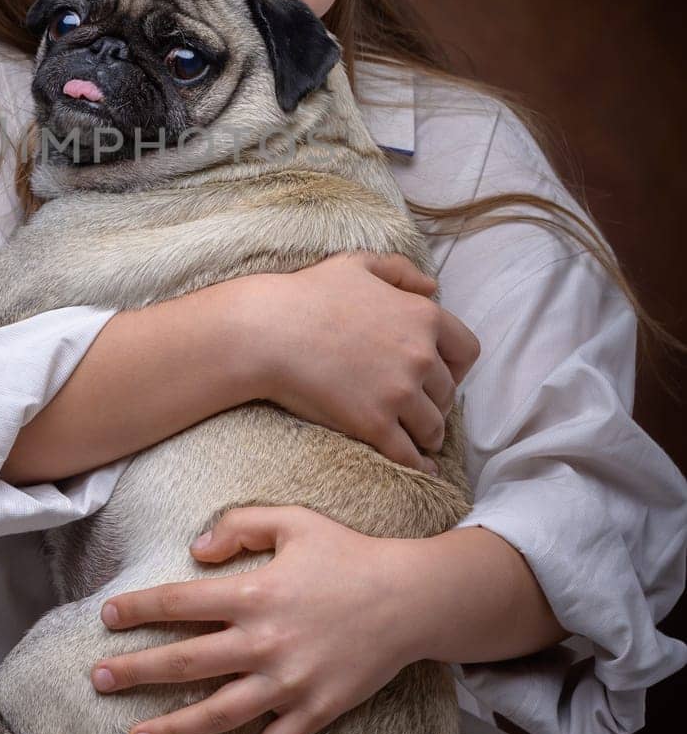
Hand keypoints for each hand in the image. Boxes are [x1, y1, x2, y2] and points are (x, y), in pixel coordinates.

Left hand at [91, 504, 417, 733]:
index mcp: (255, 593)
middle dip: (137, 672)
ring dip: (173, 729)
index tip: (107, 617)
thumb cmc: (348, 555)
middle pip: (186, 663)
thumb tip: (195, 548)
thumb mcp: (293, 521)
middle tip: (98, 681)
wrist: (410, 599)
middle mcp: (264, 642)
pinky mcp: (314, 711)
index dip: (140, 609)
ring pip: (218, 713)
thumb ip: (240, 526)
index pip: (180, 604)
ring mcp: (289, 683)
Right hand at [225, 251, 479, 472]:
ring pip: (433, 427)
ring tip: (417, 438)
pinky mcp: (374, 424)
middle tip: (418, 408)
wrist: (266, 331)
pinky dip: (418, 465)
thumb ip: (400, 271)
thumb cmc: (307, 294)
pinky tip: (420, 469)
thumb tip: (434, 287)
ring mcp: (399, 393)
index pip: (467, 350)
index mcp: (423, 316)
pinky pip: (409, 454)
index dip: (456, 366)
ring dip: (427, 434)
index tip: (441, 375)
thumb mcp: (356, 264)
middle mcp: (420, 355)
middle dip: (436, 402)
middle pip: (448, 393)